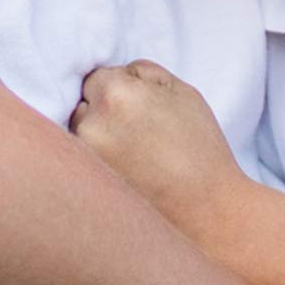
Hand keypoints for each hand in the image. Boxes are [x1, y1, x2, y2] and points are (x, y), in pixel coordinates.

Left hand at [69, 60, 251, 244]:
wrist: (207, 211)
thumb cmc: (199, 149)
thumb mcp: (183, 93)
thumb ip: (144, 73)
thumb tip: (118, 72)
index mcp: (116, 94)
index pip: (98, 77)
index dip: (120, 90)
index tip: (141, 108)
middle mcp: (91, 124)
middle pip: (82, 104)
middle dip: (102, 111)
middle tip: (136, 132)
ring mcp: (83, 158)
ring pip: (78, 133)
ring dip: (95, 136)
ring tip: (132, 154)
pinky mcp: (83, 185)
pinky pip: (79, 162)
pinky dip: (94, 162)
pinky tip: (122, 170)